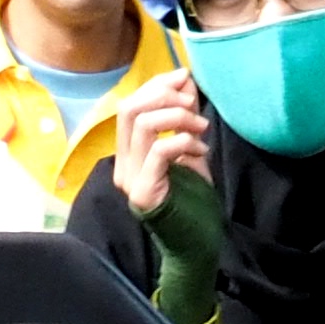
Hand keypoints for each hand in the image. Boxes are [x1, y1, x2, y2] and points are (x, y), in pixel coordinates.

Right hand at [111, 71, 214, 220]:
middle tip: (192, 102)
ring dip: (178, 117)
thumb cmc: (193, 202)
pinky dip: (184, 142)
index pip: (130, 104)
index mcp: (129, 152)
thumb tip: (185, 81)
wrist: (196, 245)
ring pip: (142, 124)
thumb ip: (185, 117)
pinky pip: (159, 150)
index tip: (185, 78)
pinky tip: (202, 152)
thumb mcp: (191, 148)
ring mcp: (130, 179)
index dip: (157, 84)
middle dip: (163, 95)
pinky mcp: (143, 191)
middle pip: (129, 108)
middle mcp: (123, 164)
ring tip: (202, 128)